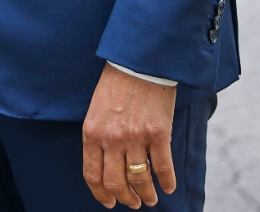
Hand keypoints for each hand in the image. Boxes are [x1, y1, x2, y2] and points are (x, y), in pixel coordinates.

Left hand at [82, 64, 176, 207]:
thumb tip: (105, 163)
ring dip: (146, 195)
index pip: (93, 175)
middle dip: (125, 198)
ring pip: (140, 179)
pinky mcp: (158, 134)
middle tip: (132, 202)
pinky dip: (166, 182)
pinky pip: (163, 167)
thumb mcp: (96, 110)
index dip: (101, 194)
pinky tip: (167, 187)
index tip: (109, 202)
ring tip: (150, 199)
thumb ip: (99, 136)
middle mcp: (111, 139)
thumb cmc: (117, 83)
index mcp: (92, 133)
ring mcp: (135, 137)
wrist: (139, 61)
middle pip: (116, 183)